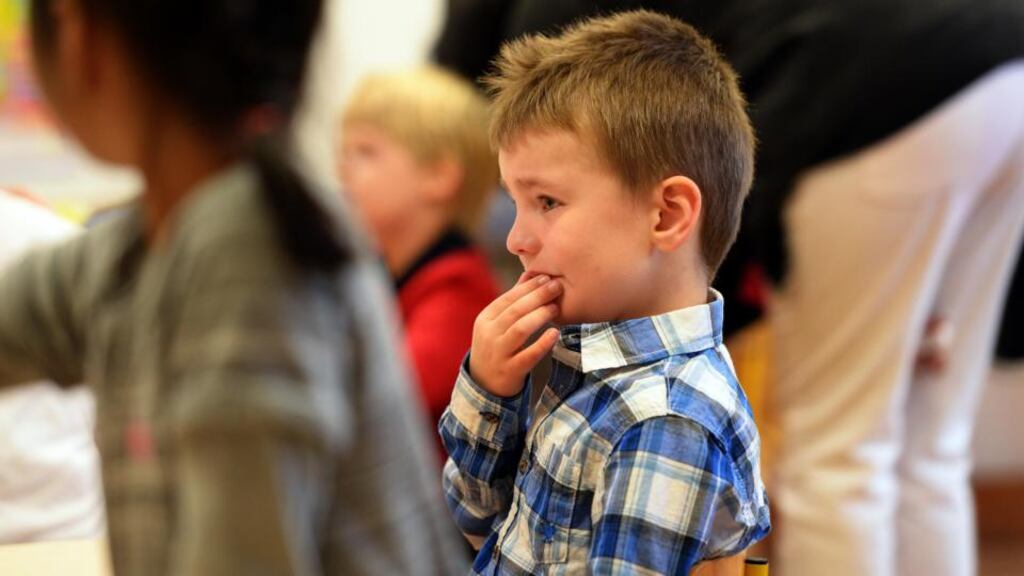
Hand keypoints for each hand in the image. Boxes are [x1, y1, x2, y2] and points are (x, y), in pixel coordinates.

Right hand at [469, 274, 561, 396]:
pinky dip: (542, 344)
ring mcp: (498, 354)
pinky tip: (555, 333)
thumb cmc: (497, 347)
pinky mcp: (510, 371)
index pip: (507, 298)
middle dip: (538, 296)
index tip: (546, 277)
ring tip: (556, 308)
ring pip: (520, 330)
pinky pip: (528, 355)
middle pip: (515, 311)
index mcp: (485, 319)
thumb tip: (529, 274)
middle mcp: (489, 335)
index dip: (528, 287)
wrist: (484, 384)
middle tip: (557, 287)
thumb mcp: (497, 324)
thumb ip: (513, 300)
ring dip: (540, 316)